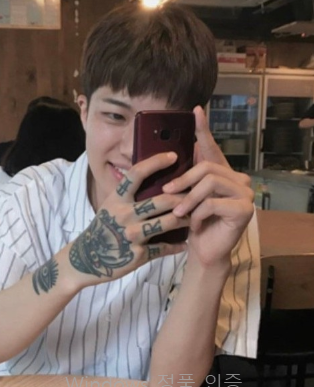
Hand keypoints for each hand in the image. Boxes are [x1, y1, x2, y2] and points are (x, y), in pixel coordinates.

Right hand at [69, 153, 187, 287]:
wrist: (88, 258)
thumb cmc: (103, 228)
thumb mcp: (110, 206)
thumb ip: (128, 195)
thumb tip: (152, 178)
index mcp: (117, 199)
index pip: (137, 173)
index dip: (156, 162)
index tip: (173, 156)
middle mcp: (125, 215)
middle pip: (163, 200)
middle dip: (184, 197)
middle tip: (195, 195)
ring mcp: (132, 235)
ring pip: (169, 223)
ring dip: (186, 220)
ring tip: (195, 217)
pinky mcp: (138, 255)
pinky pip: (164, 248)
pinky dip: (177, 246)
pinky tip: (184, 243)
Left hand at [162, 106, 253, 266]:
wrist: (203, 251)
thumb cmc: (191, 223)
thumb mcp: (182, 198)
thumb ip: (182, 179)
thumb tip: (165, 156)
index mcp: (220, 173)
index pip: (211, 147)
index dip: (203, 129)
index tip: (195, 110)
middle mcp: (237, 178)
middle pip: (207, 166)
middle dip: (183, 180)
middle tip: (167, 193)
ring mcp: (245, 193)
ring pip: (210, 182)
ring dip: (189, 199)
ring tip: (179, 213)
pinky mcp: (245, 209)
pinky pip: (214, 203)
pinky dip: (199, 214)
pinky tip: (195, 224)